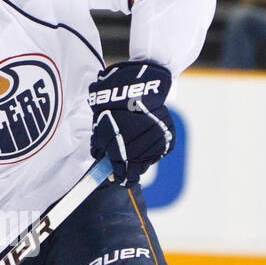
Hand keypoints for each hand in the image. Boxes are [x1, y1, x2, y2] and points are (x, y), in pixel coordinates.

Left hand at [87, 59, 174, 184]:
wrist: (136, 86)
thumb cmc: (113, 106)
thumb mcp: (98, 126)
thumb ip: (99, 147)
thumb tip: (99, 159)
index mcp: (121, 155)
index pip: (121, 176)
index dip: (117, 177)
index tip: (114, 177)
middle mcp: (140, 154)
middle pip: (136, 172)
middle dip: (129, 168)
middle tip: (125, 162)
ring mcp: (155, 146)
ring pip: (148, 161)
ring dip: (141, 157)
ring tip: (134, 141)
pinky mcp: (167, 137)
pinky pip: (159, 149)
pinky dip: (152, 146)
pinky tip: (145, 134)